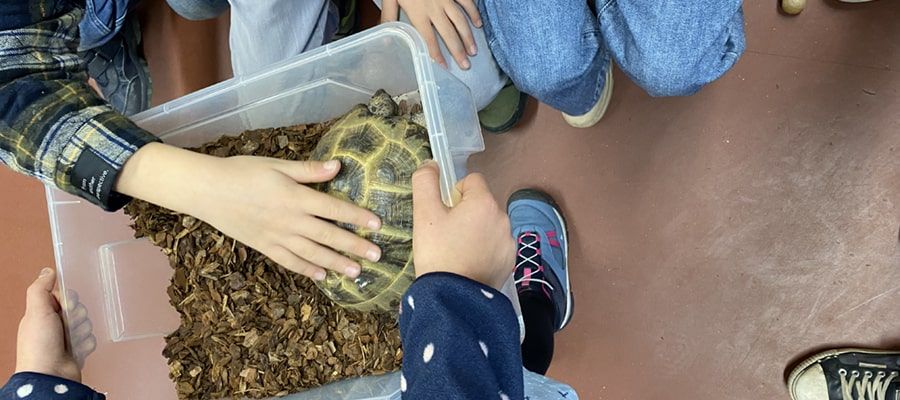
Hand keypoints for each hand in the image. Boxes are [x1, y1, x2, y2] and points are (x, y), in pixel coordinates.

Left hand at [15, 268, 95, 381]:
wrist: (50, 375)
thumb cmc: (39, 345)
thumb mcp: (36, 311)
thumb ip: (40, 289)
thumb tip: (47, 271)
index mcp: (42, 314)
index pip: (63, 296)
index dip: (68, 298)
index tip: (66, 305)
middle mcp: (54, 325)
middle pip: (77, 308)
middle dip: (77, 315)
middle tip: (68, 324)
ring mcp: (65, 338)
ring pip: (86, 322)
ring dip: (82, 330)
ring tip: (71, 339)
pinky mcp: (77, 349)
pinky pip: (91, 338)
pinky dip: (86, 343)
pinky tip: (77, 349)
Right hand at [115, 143, 382, 280]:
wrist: (207, 190)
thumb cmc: (243, 171)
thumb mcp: (277, 165)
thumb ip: (308, 170)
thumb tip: (338, 166)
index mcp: (295, 197)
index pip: (334, 209)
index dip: (357, 217)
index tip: (378, 225)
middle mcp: (289, 221)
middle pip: (328, 235)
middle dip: (354, 247)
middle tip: (377, 257)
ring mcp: (276, 237)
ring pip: (312, 253)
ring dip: (336, 263)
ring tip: (356, 273)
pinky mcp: (264, 246)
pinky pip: (289, 261)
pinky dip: (307, 269)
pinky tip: (322, 275)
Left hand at [382, 0, 482, 69]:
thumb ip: (389, 17)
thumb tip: (386, 38)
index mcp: (417, 12)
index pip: (428, 39)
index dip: (436, 55)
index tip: (444, 68)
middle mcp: (434, 8)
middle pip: (448, 34)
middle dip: (458, 51)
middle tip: (466, 66)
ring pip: (460, 20)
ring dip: (468, 37)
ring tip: (473, 51)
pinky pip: (467, 2)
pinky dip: (474, 13)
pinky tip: (478, 24)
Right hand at [411, 161, 513, 288]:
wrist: (452, 297)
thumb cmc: (437, 253)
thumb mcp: (424, 214)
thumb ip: (425, 182)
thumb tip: (431, 164)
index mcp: (484, 203)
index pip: (472, 180)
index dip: (455, 192)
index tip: (444, 212)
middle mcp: (502, 218)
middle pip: (482, 203)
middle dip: (466, 213)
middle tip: (447, 235)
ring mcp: (509, 241)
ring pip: (489, 225)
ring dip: (476, 231)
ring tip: (458, 252)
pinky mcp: (510, 261)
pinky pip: (496, 245)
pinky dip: (484, 249)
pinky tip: (470, 264)